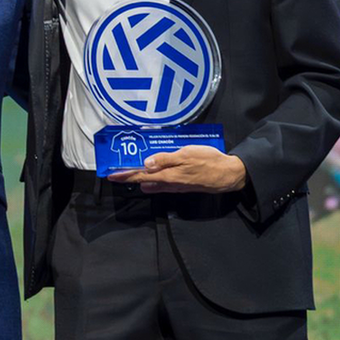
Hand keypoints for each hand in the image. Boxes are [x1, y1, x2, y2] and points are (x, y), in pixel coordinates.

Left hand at [107, 145, 246, 193]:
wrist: (227, 174)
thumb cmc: (207, 161)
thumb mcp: (186, 154)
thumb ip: (165, 159)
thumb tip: (145, 164)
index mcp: (168, 175)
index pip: (141, 176)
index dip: (125, 175)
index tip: (111, 175)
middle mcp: (169, 183)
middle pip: (145, 181)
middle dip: (130, 177)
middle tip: (116, 173)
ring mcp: (176, 185)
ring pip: (153, 184)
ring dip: (141, 179)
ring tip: (130, 173)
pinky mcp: (183, 184)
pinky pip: (163, 184)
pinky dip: (154, 180)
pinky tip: (152, 177)